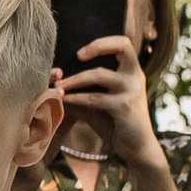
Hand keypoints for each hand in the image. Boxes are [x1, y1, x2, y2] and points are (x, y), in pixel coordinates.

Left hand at [54, 34, 162, 169]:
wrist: (137, 147)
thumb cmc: (115, 122)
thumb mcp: (98, 103)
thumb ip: (82, 91)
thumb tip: (53, 82)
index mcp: (132, 71)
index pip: (124, 43)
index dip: (103, 42)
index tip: (81, 53)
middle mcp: (135, 76)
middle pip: (122, 46)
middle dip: (96, 46)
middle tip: (76, 57)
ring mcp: (132, 91)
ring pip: (99, 74)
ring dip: (74, 79)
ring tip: (58, 86)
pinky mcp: (124, 107)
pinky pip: (95, 98)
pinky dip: (76, 98)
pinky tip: (64, 99)